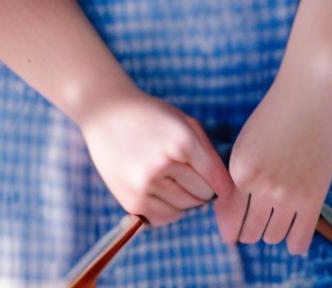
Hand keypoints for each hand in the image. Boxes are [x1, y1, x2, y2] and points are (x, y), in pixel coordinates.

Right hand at [78, 85, 237, 228]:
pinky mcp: (131, 199)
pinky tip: (160, 190)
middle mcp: (164, 163)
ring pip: (184, 209)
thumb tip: (226, 188)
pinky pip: (163, 218)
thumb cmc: (151, 116)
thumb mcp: (183, 121)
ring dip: (184, 199)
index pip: (216, 179)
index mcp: (182, 141)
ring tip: (172, 179)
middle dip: (201, 189)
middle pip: (202, 195)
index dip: (223, 186)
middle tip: (188, 174)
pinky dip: (167, 210)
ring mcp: (146, 183)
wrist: (106, 113)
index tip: (224, 188)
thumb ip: (207, 152)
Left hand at [214, 68, 331, 255]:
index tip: (236, 232)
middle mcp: (259, 185)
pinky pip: (300, 239)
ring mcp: (287, 194)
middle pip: (250, 232)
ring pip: (274, 238)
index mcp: (239, 170)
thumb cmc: (276, 114)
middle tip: (260, 223)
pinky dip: (296, 243)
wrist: (307, 92)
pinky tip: (296, 234)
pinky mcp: (312, 198)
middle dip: (253, 230)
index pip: (229, 217)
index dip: (232, 227)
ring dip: (275, 233)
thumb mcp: (247, 144)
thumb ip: (241, 177)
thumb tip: (231, 217)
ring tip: (280, 220)